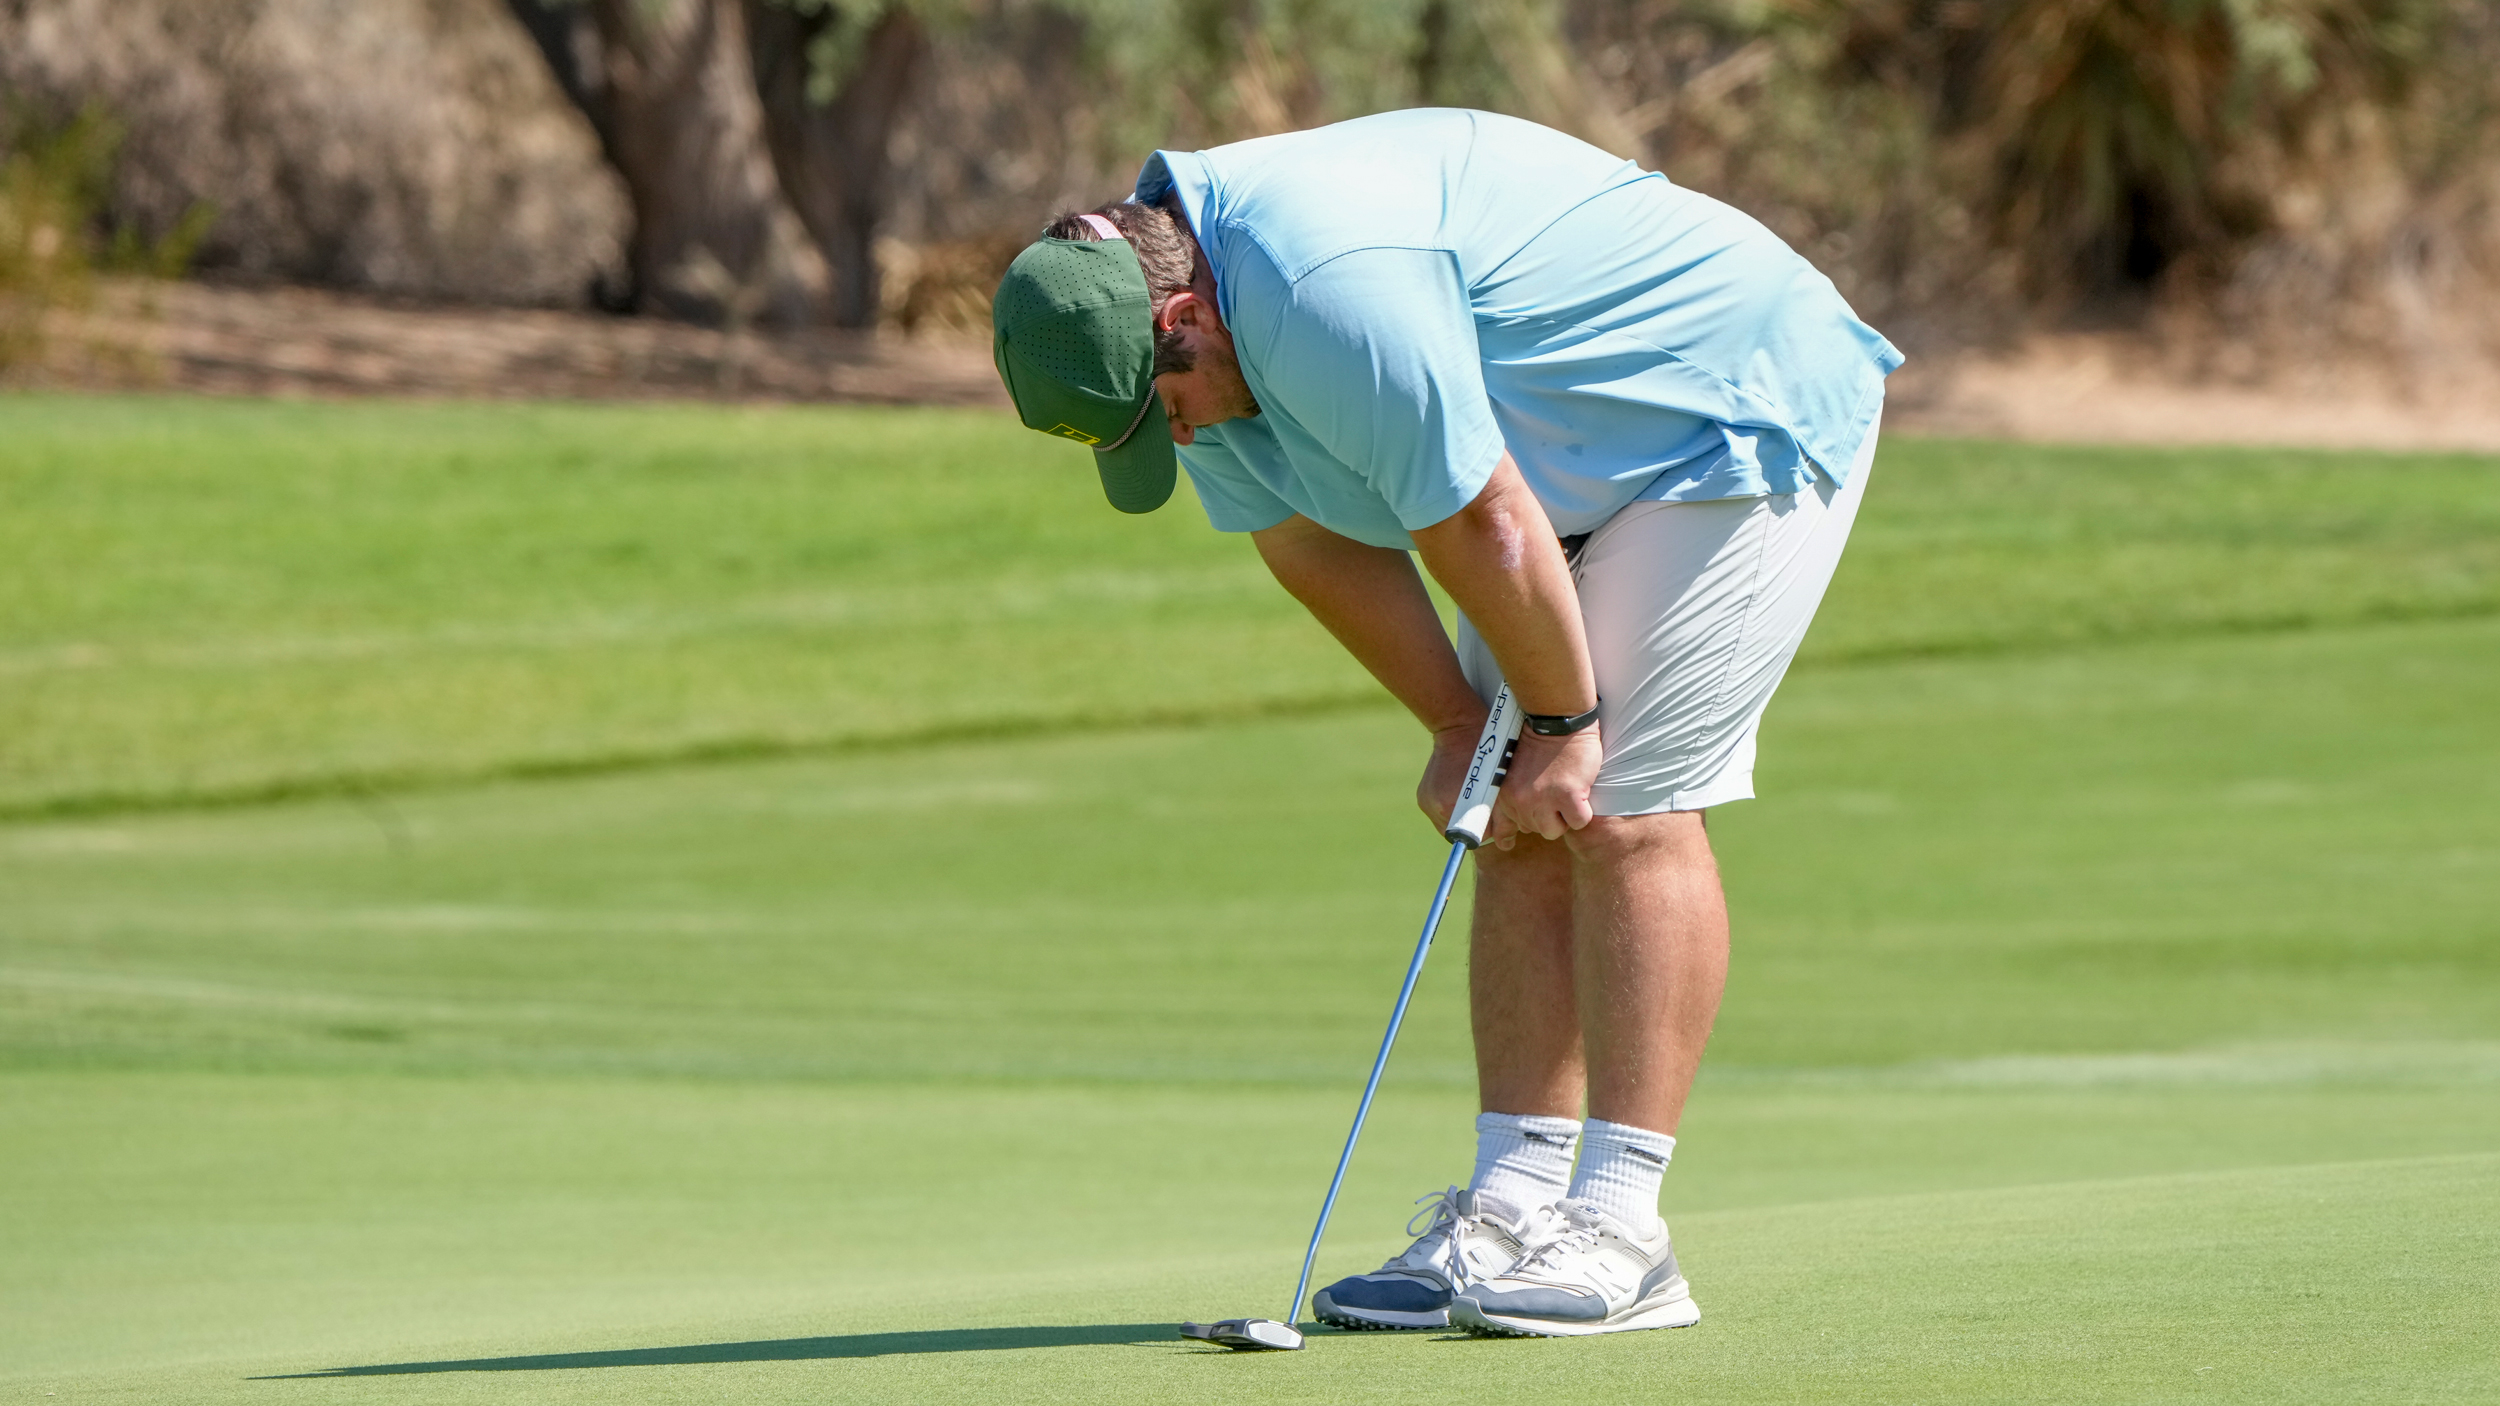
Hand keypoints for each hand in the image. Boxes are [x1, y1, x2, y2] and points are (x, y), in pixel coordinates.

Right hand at [1415, 710, 1491, 834]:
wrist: (1459, 726)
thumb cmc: (1487, 754)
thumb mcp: (1501, 786)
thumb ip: (1503, 818)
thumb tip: (1506, 843)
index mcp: (1452, 806)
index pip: (1472, 837)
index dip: (1487, 829)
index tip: (1493, 815)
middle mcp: (1435, 807)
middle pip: (1459, 832)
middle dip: (1474, 824)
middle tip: (1486, 804)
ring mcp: (1426, 801)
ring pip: (1448, 823)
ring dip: (1462, 816)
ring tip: (1474, 795)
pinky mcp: (1423, 795)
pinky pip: (1440, 812)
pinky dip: (1452, 807)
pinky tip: (1462, 791)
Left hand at [1491, 728, 1598, 848]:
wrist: (1556, 720)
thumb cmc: (1538, 743)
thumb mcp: (1512, 771)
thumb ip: (1513, 796)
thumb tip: (1517, 829)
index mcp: (1505, 795)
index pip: (1501, 829)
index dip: (1506, 837)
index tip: (1507, 844)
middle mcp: (1520, 802)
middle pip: (1537, 830)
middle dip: (1548, 815)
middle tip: (1554, 792)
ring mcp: (1543, 800)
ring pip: (1556, 830)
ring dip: (1565, 816)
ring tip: (1567, 792)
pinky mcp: (1568, 796)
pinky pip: (1579, 822)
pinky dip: (1584, 810)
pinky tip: (1581, 791)